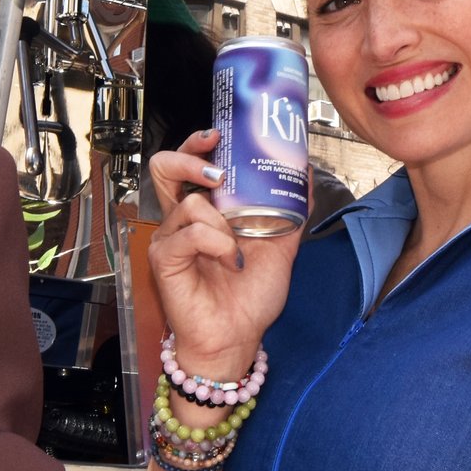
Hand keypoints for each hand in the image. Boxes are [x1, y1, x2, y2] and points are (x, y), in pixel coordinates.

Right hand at [148, 132, 300, 380]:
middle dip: (190, 156)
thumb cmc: (250, 296)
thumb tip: (306, 172)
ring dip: (222, 221)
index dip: (197, 144)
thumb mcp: (280, 245)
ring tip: (238, 245)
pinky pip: (190, 234)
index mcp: (204, 212)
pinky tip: (230, 261)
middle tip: (218, 166)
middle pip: (164, 168)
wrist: (239, 337)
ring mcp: (170, 239)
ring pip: (189, 203)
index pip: (188, 164)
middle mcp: (181, 220)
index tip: (220, 133)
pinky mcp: (165, 260)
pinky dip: (216, 243)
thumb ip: (291, 210)